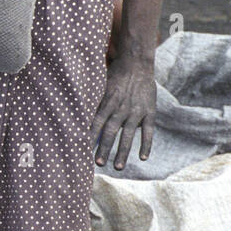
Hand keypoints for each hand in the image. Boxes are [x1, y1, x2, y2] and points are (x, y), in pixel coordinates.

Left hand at [91, 55, 155, 170]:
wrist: (136, 63)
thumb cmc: (114, 76)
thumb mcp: (101, 87)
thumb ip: (95, 104)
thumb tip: (81, 120)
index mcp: (107, 102)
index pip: (96, 123)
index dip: (90, 137)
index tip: (83, 151)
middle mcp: (121, 108)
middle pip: (111, 132)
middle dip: (104, 149)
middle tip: (98, 164)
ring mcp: (136, 111)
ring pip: (128, 135)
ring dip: (122, 152)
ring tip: (117, 167)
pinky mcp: (149, 112)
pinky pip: (148, 131)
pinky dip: (146, 144)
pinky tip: (143, 158)